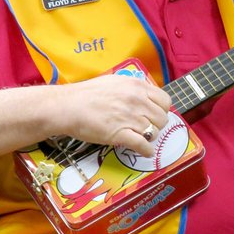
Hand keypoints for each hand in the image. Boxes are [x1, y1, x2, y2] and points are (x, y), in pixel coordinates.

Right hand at [54, 74, 171, 155]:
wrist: (68, 106)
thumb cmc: (87, 94)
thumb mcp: (115, 81)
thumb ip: (132, 87)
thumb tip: (144, 94)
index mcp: (137, 86)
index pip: (165, 101)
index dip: (161, 110)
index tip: (154, 115)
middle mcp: (137, 101)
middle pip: (162, 118)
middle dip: (156, 125)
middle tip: (146, 128)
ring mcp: (130, 118)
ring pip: (154, 132)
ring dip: (149, 137)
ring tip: (140, 137)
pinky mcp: (121, 134)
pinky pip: (143, 146)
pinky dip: (146, 151)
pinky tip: (144, 151)